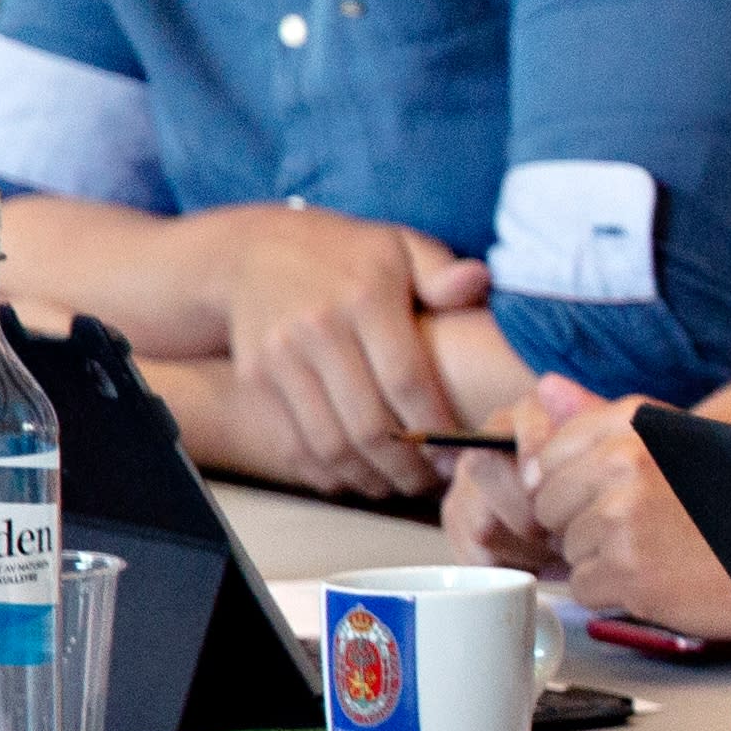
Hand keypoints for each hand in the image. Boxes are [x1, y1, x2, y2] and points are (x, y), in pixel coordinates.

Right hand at [201, 205, 491, 497]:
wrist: (253, 250)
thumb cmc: (347, 253)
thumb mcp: (399, 245)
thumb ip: (440, 271)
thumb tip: (477, 282)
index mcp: (365, 298)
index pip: (406, 380)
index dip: (436, 427)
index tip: (462, 452)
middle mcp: (319, 330)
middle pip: (367, 424)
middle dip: (408, 466)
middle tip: (437, 481)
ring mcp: (281, 358)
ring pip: (330, 444)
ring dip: (371, 478)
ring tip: (403, 484)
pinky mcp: (257, 380)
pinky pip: (296, 444)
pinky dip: (330, 473)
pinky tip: (361, 477)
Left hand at [451, 379, 730, 641]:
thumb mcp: (673, 441)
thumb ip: (601, 418)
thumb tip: (543, 387)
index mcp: (635, 426)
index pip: (550, 457)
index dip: (572, 487)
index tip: (609, 496)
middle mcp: (625, 464)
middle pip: (550, 507)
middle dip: (582, 525)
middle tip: (643, 531)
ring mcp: (625, 519)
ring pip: (569, 550)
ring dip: (603, 561)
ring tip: (661, 554)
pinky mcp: (630, 571)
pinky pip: (585, 587)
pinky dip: (616, 593)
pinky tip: (661, 579)